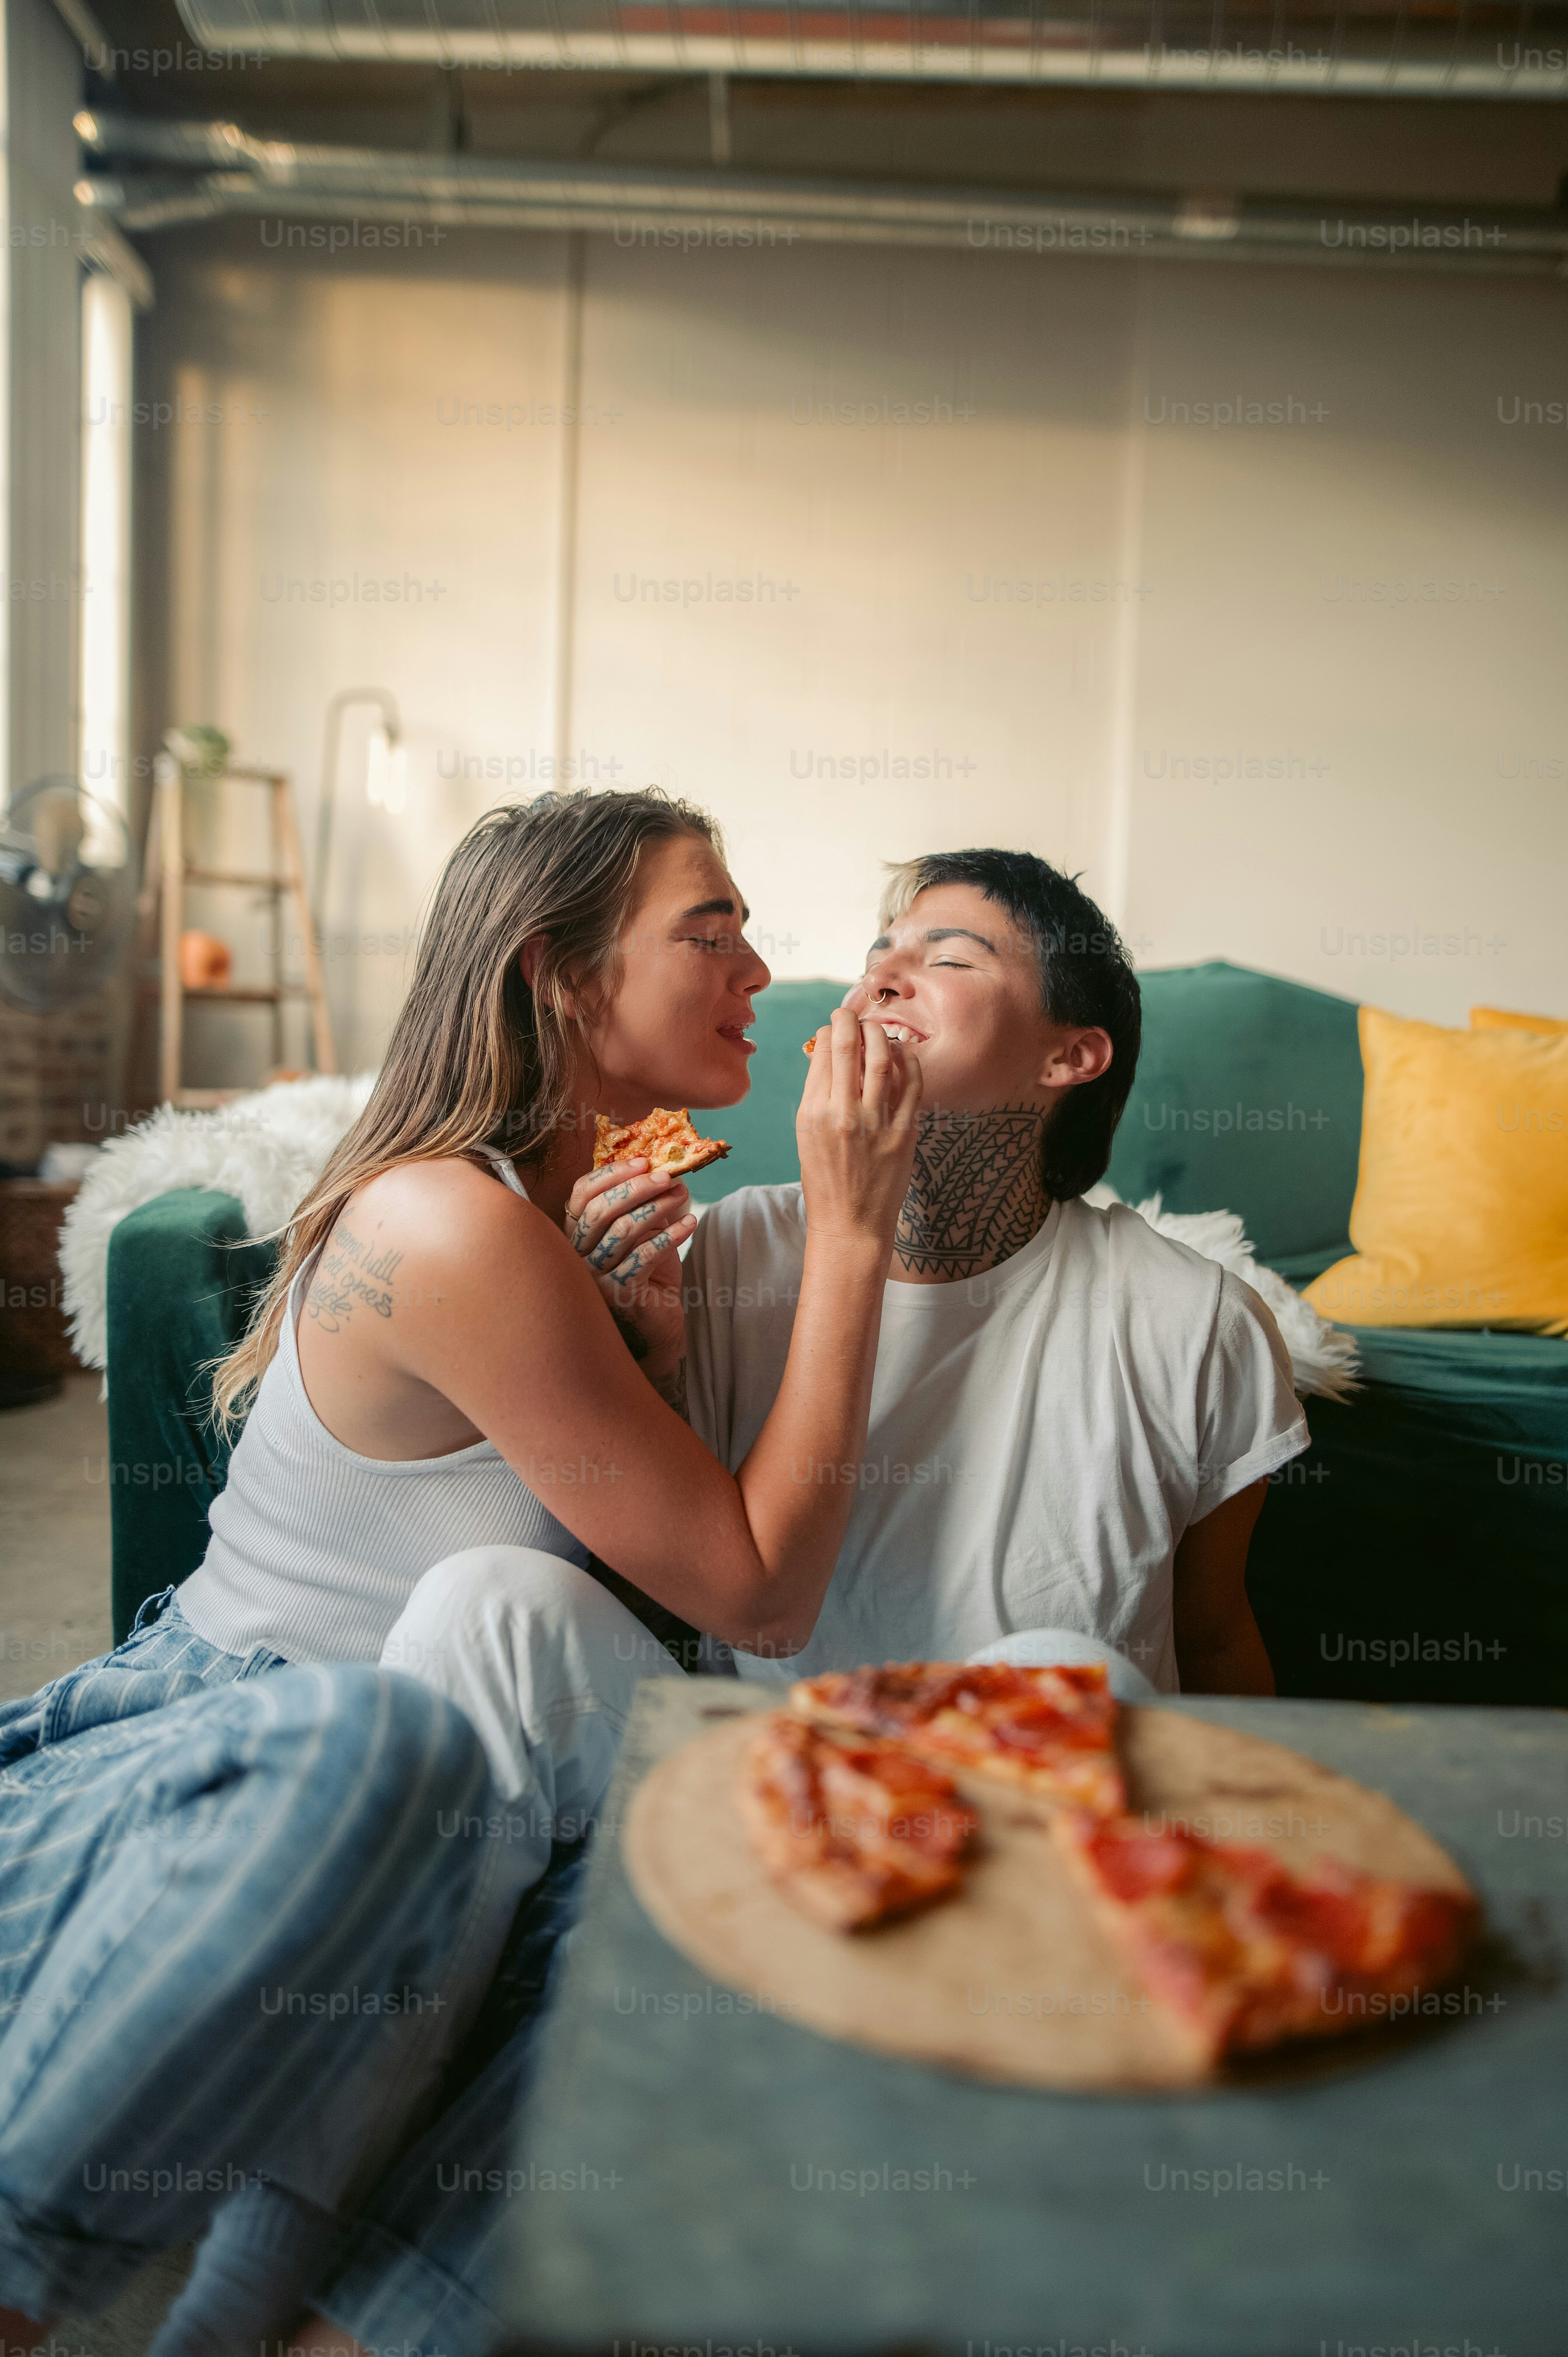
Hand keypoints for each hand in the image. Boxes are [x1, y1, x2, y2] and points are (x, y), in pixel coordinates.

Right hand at [563, 1158, 696, 1379]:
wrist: (657, 1324)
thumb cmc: (647, 1275)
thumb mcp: (640, 1233)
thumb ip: (640, 1204)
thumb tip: (663, 1168)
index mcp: (576, 1234)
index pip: (581, 1193)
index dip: (611, 1174)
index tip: (643, 1161)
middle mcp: (577, 1256)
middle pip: (600, 1209)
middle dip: (637, 1187)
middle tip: (667, 1177)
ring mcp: (594, 1277)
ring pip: (623, 1230)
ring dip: (658, 1208)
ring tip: (682, 1196)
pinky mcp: (618, 1294)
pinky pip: (644, 1255)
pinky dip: (671, 1236)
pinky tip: (689, 1225)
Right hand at [796, 1006, 921, 1253]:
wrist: (850, 1224)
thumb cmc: (825, 1178)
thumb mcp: (806, 1134)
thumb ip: (817, 1093)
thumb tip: (827, 1052)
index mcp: (813, 1112)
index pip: (822, 1052)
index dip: (831, 1030)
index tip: (836, 1025)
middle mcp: (842, 1114)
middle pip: (849, 1047)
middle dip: (852, 1021)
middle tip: (855, 1016)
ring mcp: (875, 1124)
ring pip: (882, 1059)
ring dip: (882, 1035)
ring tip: (879, 1030)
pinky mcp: (904, 1134)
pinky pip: (912, 1086)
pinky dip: (909, 1062)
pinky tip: (905, 1054)